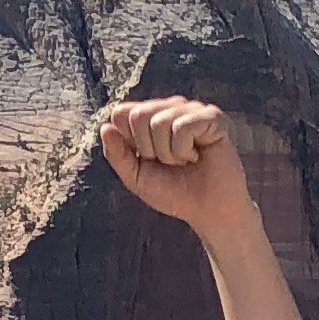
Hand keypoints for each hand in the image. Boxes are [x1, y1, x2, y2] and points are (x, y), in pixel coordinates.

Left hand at [100, 98, 258, 238]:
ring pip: (160, 122)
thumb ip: (117, 155)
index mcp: (151, 117)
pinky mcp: (213, 118)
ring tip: (185, 160)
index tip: (147, 159)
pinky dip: (185, 150)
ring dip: (169, 153)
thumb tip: (106, 128)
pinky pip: (182, 126)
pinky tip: (198, 156)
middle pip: (138, 115)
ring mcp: (192, 110)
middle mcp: (171, 107)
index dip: (129, 142)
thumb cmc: (174, 193)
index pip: (121, 113)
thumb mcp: (136, 178)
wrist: (209, 212)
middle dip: (149, 149)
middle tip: (170, 162)